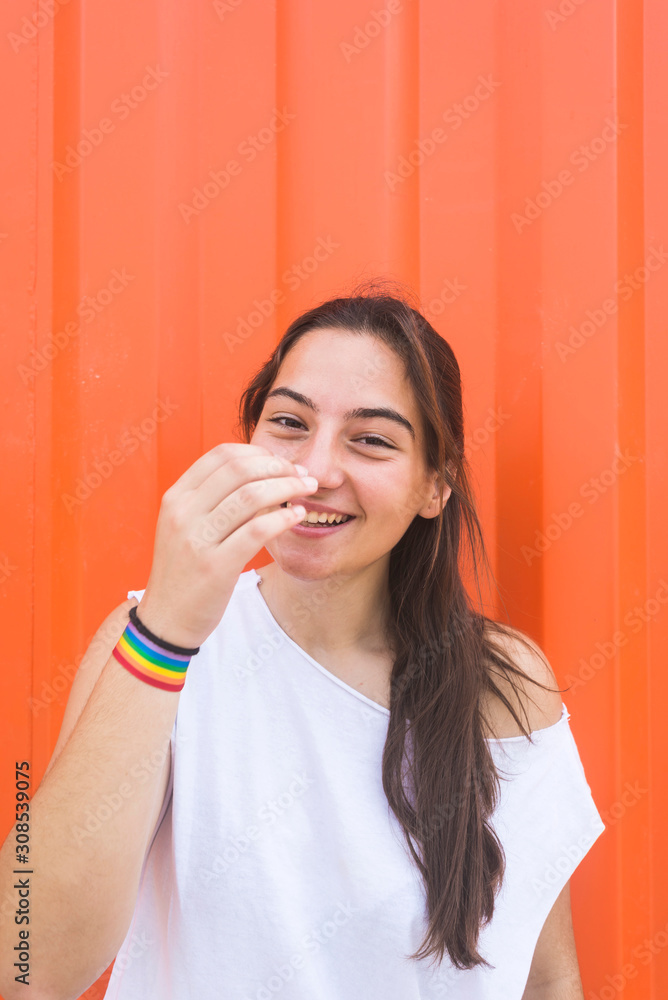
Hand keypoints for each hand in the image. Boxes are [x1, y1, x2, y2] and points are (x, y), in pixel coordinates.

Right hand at [135, 443, 316, 647]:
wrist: (166, 619)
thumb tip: (261, 474)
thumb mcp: (187, 526)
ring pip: (251, 495)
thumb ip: (213, 500)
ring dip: (288, 486)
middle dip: (279, 466)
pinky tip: (297, 515)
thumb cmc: (185, 570)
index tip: (282, 462)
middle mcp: (183, 512)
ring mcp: (197, 539)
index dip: (258, 452)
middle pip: (240, 469)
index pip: (221, 455)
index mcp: (176, 497)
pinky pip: (257, 530)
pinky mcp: (215, 566)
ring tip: (308, 489)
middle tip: (302, 474)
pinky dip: (284, 517)